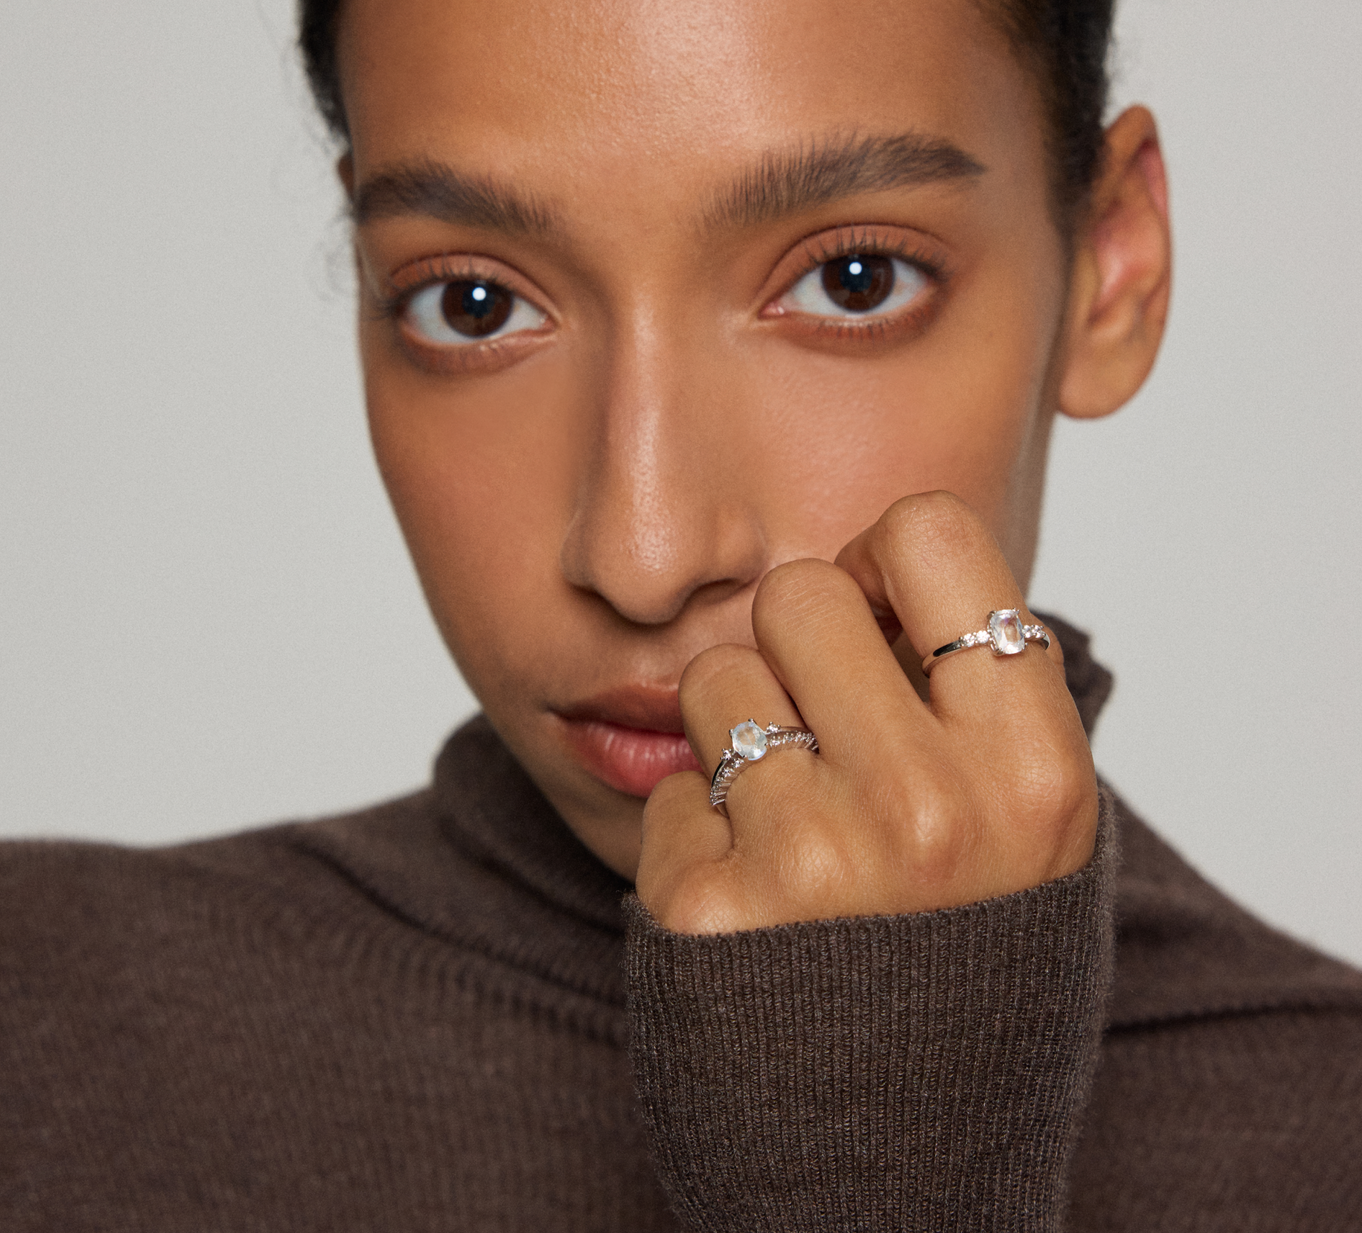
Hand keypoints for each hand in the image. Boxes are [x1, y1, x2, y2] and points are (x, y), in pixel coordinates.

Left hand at [635, 491, 1097, 933]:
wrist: (908, 1172)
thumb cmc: (967, 962)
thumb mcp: (1033, 829)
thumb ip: (975, 696)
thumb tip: (875, 560)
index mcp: (1034, 770)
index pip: (929, 532)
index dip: (882, 556)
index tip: (875, 608)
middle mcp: (931, 809)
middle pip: (795, 593)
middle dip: (792, 645)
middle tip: (820, 726)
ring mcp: (814, 862)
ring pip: (714, 680)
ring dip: (737, 738)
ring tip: (793, 828)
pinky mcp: (707, 915)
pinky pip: (666, 788)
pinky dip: (694, 833)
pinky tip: (751, 903)